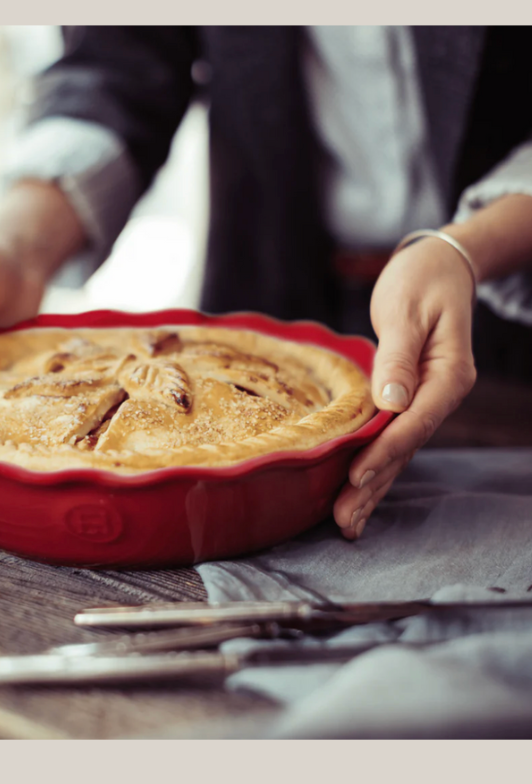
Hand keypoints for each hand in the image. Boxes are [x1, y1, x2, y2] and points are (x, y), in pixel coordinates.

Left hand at [333, 237, 476, 538]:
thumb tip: (391, 402)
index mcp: (447, 375)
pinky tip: (359, 490)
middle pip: (405, 448)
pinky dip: (375, 465)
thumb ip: (400, 357)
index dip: (383, 451)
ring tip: (347, 523)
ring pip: (398, 451)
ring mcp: (427, 401)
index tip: (355, 476)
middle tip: (344, 522)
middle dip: (373, 486)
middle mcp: (440, 395)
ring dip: (373, 487)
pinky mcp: (410, 400)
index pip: (413, 422)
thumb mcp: (409, 311)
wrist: (440, 268)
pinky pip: (392, 439)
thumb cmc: (421, 281)